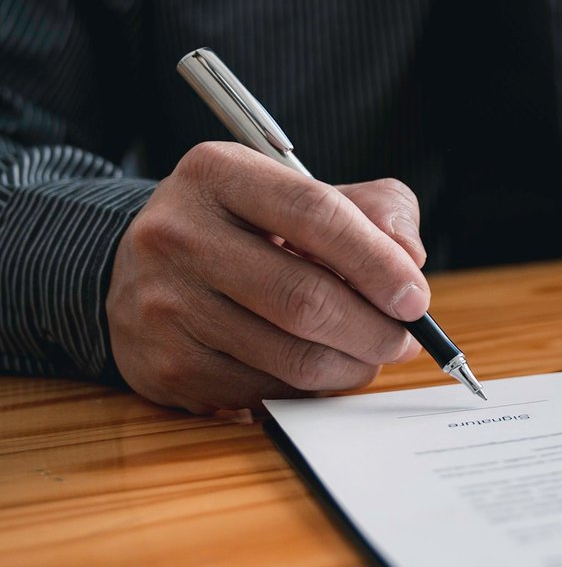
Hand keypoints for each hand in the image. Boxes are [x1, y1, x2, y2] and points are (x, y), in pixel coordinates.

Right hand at [108, 141, 429, 412]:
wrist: (140, 271)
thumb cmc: (248, 230)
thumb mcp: (304, 193)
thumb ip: (374, 210)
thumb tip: (409, 258)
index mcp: (218, 174)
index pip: (315, 214)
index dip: (378, 262)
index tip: (416, 299)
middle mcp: (178, 235)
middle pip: (305, 299)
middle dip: (375, 329)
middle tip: (405, 340)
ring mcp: (164, 305)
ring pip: (291, 357)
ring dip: (352, 365)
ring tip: (369, 354)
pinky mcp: (165, 367)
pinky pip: (265, 392)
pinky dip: (310, 389)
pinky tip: (318, 367)